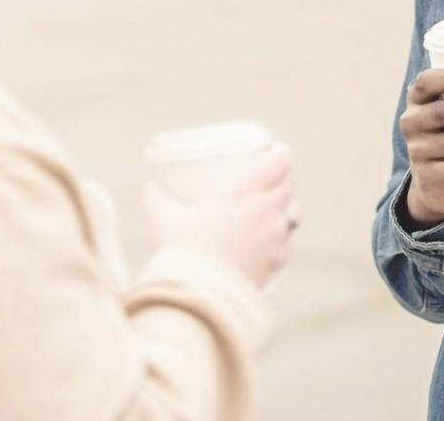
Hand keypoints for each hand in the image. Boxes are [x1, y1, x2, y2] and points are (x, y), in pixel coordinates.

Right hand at [144, 142, 297, 288]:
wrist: (201, 293)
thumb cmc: (183, 251)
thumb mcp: (165, 220)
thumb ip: (157, 199)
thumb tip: (150, 186)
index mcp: (243, 192)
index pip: (278, 162)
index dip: (281, 152)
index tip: (277, 149)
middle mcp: (265, 211)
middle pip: (289, 185)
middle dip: (285, 177)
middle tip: (274, 175)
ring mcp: (274, 237)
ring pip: (293, 213)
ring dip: (288, 205)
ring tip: (277, 205)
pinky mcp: (276, 261)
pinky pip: (288, 243)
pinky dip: (283, 237)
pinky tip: (275, 239)